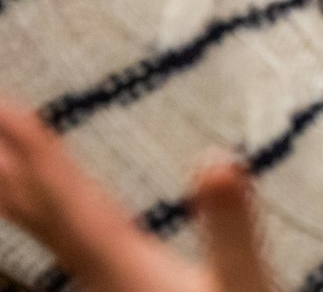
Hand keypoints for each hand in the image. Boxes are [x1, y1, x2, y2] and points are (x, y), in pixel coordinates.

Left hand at [0, 101, 271, 291]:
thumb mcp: (243, 285)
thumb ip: (230, 228)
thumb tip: (218, 161)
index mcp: (123, 267)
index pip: (69, 202)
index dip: (37, 154)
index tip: (6, 106)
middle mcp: (101, 274)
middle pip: (37, 212)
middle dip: (8, 163)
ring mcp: (106, 285)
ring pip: (45, 228)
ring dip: (17, 187)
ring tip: (2, 155)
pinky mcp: (120, 289)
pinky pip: (66, 240)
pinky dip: (47, 215)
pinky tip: (56, 214)